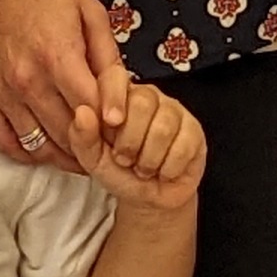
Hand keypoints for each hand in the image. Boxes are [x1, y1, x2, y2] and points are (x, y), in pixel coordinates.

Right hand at [0, 0, 129, 169]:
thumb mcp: (90, 8)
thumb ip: (107, 56)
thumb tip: (120, 99)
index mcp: (59, 55)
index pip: (95, 112)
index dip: (116, 128)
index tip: (127, 131)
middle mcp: (28, 79)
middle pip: (69, 135)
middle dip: (95, 146)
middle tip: (112, 148)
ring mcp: (2, 89)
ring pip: (39, 146)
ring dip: (66, 156)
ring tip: (85, 153)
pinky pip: (5, 140)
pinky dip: (28, 153)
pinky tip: (46, 150)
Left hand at [68, 82, 203, 212]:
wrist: (149, 200)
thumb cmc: (119, 172)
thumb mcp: (93, 160)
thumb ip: (83, 138)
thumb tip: (82, 113)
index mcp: (119, 96)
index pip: (115, 76)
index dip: (113, 96)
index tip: (110, 123)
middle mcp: (148, 97)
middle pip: (142, 103)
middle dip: (130, 141)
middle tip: (124, 159)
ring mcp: (174, 111)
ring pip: (163, 127)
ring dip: (148, 159)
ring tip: (143, 168)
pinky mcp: (195, 131)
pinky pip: (182, 147)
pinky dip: (168, 169)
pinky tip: (163, 171)